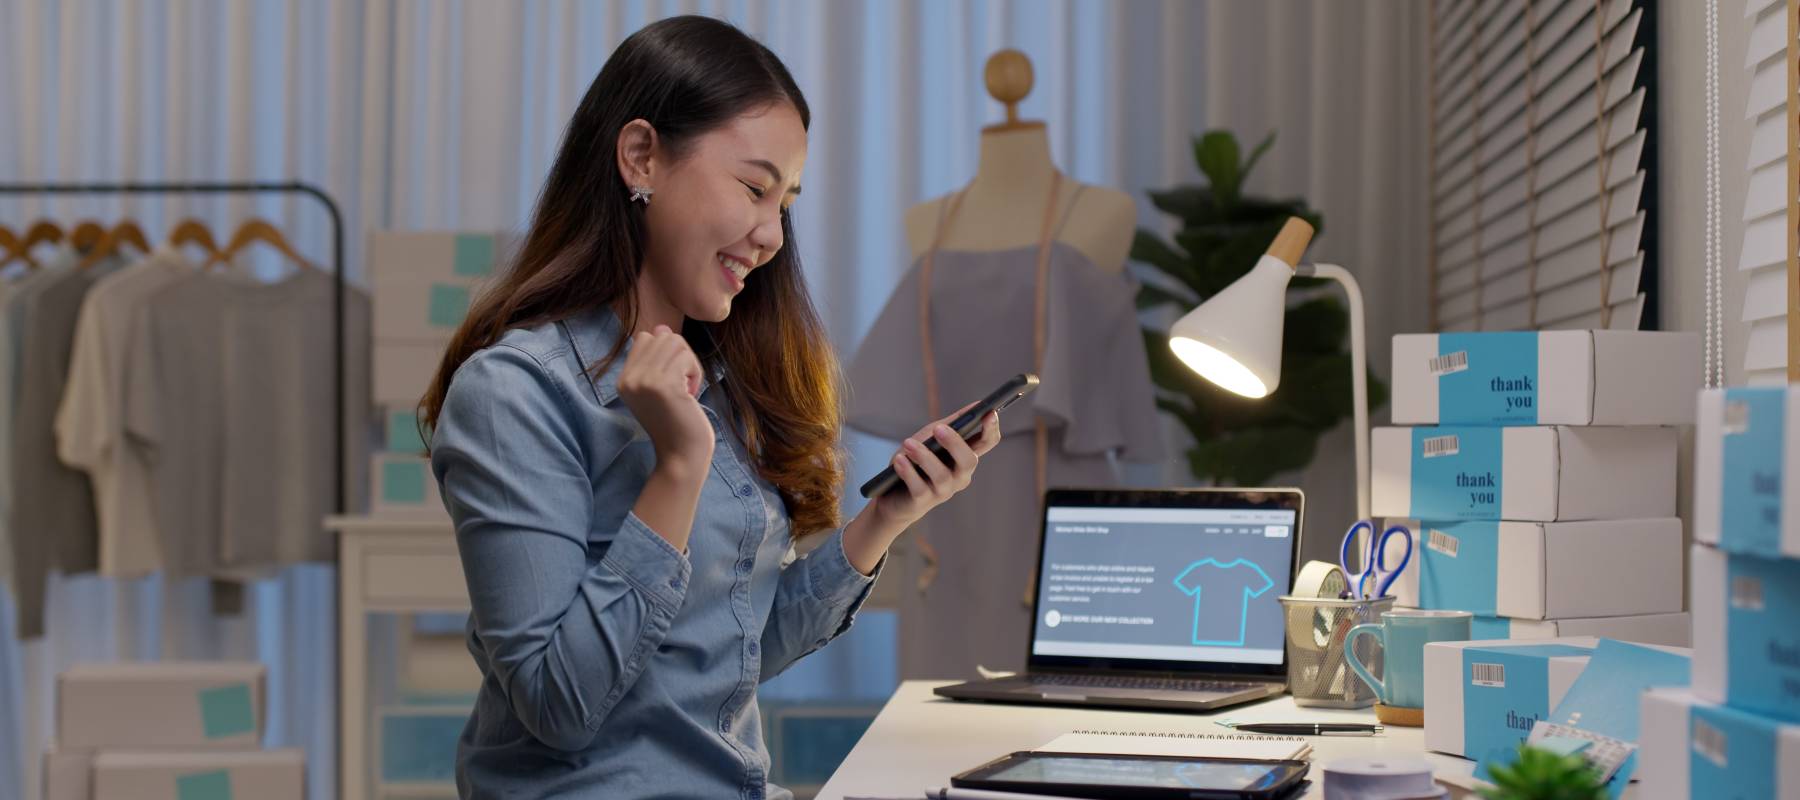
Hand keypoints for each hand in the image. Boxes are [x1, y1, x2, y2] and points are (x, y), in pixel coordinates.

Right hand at [616, 325, 713, 470]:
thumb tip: (662, 327)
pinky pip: (686, 356)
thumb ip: (658, 360)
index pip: (645, 338)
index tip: (672, 381)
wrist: (681, 457)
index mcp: (623, 380)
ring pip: (676, 342)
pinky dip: (696, 373)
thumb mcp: (660, 389)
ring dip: (690, 364)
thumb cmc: (677, 424)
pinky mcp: (663, 385)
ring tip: (686, 390)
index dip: (667, 353)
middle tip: (683, 386)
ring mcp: (643, 381)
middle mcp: (628, 379)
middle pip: (663, 336)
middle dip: (682, 357)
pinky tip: (690, 396)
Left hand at [868, 403, 1002, 530]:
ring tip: (908, 443)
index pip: (987, 442)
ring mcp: (943, 491)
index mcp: (965, 456)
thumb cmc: (916, 461)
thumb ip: (953, 423)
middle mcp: (960, 475)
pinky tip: (899, 460)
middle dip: (954, 443)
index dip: (991, 429)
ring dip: (924, 457)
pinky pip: (919, 487)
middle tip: (937, 429)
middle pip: (969, 461)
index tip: (989, 413)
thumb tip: (977, 405)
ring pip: (942, 475)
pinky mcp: (923, 502)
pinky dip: (908, 472)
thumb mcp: (932, 436)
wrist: (891, 493)